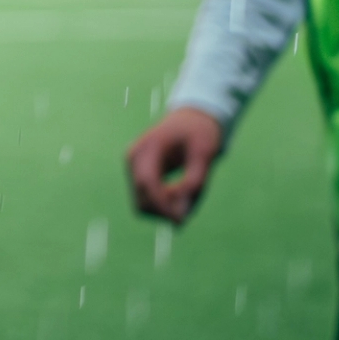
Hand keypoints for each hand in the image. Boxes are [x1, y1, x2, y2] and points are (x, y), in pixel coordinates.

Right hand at [124, 104, 224, 223]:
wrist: (191, 118)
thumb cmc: (200, 132)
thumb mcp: (205, 154)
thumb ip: (195, 182)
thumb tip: (183, 212)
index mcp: (149, 146)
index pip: (147, 182)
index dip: (161, 205)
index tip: (181, 221)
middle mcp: (135, 157)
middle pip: (141, 198)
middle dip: (165, 211)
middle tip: (191, 205)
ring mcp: (133, 166)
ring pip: (142, 203)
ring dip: (164, 210)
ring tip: (187, 196)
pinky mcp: (137, 173)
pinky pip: (146, 199)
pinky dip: (162, 205)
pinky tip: (179, 194)